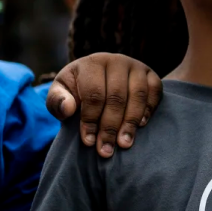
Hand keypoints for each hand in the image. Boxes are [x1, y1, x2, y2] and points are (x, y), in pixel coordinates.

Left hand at [46, 53, 162, 157]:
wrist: (103, 77)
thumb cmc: (79, 89)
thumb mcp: (62, 92)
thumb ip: (57, 101)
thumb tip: (68, 109)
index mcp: (92, 63)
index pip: (93, 93)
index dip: (91, 119)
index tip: (89, 141)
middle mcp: (116, 60)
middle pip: (116, 96)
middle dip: (110, 126)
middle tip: (106, 150)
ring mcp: (136, 66)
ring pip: (137, 95)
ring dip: (131, 122)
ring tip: (124, 144)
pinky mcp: (152, 74)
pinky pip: (155, 91)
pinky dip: (149, 109)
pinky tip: (141, 126)